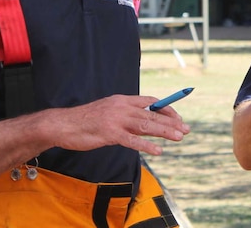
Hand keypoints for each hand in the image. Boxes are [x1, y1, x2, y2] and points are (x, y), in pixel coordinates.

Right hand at [54, 94, 190, 155]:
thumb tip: (146, 123)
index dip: (166, 108)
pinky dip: (147, 145)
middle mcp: (122, 107)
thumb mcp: (109, 112)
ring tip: (179, 137)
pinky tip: (158, 150)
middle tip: (186, 129)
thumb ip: (127, 116)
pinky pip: (132, 140)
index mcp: (122, 100)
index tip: (178, 117)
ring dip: (165, 131)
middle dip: (171, 121)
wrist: (63, 125)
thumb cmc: (86, 121)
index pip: (151, 101)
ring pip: (146, 125)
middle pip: (152, 114)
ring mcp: (116, 120)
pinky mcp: (109, 134)